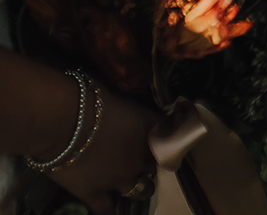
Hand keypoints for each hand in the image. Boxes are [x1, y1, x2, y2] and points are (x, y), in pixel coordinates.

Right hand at [52, 82, 158, 214]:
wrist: (60, 122)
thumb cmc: (88, 100)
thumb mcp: (120, 98)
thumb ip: (130, 111)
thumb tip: (127, 110)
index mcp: (150, 128)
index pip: (171, 135)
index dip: (166, 137)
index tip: (164, 137)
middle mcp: (140, 156)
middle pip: (157, 164)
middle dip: (151, 162)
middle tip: (142, 160)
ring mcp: (120, 178)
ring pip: (142, 190)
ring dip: (140, 187)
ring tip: (135, 185)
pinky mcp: (95, 194)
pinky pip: (106, 209)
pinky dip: (108, 209)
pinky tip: (109, 208)